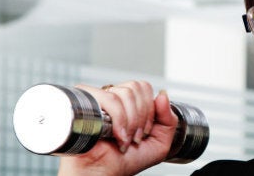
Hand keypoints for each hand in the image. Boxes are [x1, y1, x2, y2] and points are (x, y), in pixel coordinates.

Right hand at [58, 81, 178, 175]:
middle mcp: (112, 98)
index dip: (149, 110)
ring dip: (130, 122)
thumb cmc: (125, 161)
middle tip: (135, 137)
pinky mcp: (85, 102)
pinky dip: (119, 120)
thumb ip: (168, 119)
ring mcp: (98, 99)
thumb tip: (163, 95)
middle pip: (135, 87)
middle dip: (141, 117)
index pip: (144, 87)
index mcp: (127, 103)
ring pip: (124, 93)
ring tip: (124, 139)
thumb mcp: (159, 142)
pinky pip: (109, 99)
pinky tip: (116, 136)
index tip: (144, 132)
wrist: (102, 173)